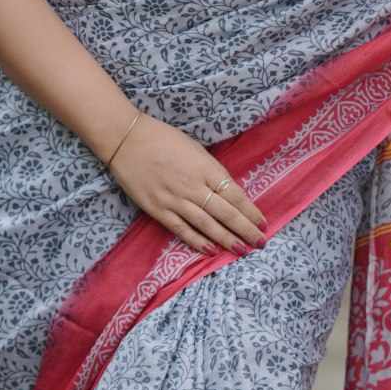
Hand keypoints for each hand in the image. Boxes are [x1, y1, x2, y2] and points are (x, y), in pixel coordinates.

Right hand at [107, 115, 268, 254]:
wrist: (127, 140)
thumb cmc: (163, 139)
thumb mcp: (195, 149)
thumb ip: (211, 171)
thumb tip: (227, 192)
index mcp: (206, 168)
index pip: (235, 195)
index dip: (250, 212)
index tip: (263, 223)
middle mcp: (193, 186)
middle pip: (226, 213)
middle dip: (245, 230)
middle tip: (260, 243)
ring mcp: (175, 200)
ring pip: (207, 225)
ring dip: (226, 239)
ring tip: (242, 250)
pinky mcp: (158, 210)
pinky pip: (181, 229)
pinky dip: (197, 241)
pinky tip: (211, 250)